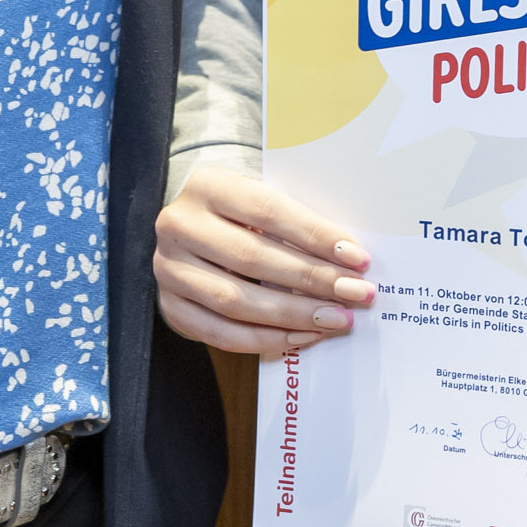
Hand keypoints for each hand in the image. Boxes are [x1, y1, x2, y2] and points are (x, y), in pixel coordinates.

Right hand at [152, 168, 374, 352]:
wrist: (190, 231)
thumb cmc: (240, 215)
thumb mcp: (259, 202)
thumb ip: (295, 222)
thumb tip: (351, 258)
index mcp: (207, 186)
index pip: (267, 211)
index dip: (315, 236)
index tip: (358, 258)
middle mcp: (180, 225)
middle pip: (253, 258)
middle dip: (313, 279)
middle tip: (356, 294)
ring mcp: (169, 269)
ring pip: (237, 301)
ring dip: (295, 315)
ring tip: (337, 319)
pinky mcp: (171, 307)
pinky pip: (222, 334)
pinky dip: (267, 340)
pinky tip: (303, 336)